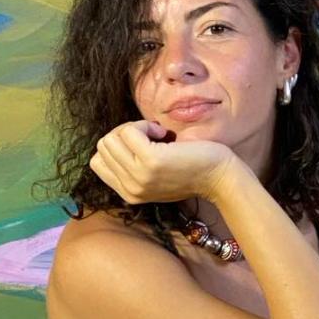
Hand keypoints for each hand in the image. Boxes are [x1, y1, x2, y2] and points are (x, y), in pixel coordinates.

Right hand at [88, 119, 235, 205]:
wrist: (221, 176)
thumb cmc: (192, 168)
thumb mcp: (155, 174)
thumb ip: (133, 166)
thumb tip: (113, 140)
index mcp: (128, 193)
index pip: (97, 161)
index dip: (117, 145)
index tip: (143, 145)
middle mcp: (130, 188)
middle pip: (104, 145)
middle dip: (125, 133)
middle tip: (154, 137)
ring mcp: (138, 177)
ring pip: (112, 138)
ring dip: (135, 128)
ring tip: (159, 135)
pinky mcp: (151, 162)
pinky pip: (129, 131)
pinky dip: (144, 125)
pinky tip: (163, 133)